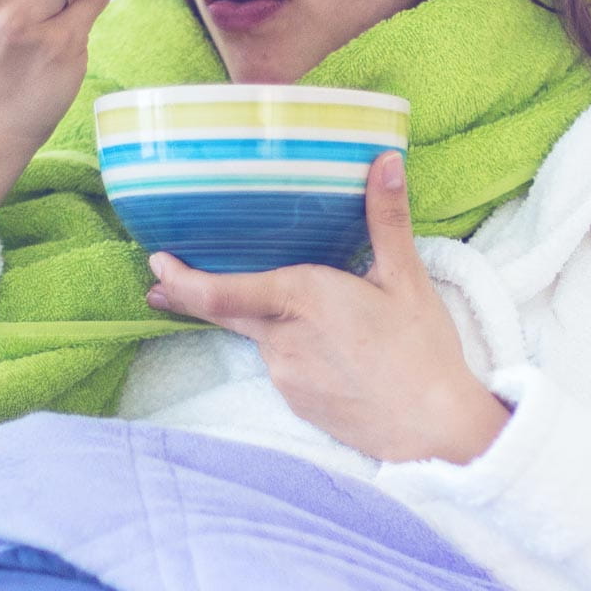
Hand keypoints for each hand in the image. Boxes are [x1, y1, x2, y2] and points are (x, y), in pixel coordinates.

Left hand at [144, 152, 512, 464]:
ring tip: (302, 314)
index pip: (221, 290)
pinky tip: (324, 349)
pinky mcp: (294, 401)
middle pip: (225, 311)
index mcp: (302, 296)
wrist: (433, 430)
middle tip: (161, 281)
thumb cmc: (422, 351)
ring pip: (260, 336)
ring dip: (264, 321)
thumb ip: (386, 218)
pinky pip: (280, 364)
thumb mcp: (407, 278)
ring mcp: (284, 374)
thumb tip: (385, 161)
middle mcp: (281, 338)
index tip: (157, 264)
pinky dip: (289, 349)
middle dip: (188, 295)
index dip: (181, 280)